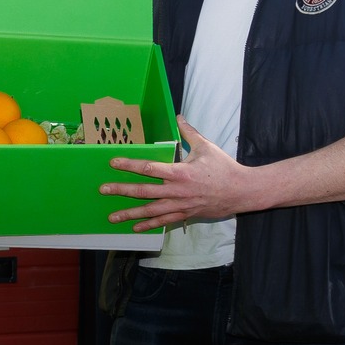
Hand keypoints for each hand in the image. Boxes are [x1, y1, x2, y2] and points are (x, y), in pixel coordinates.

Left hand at [101, 118, 264, 230]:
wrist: (242, 191)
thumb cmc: (224, 168)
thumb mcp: (206, 147)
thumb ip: (190, 133)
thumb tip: (179, 117)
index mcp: (180, 172)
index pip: (149, 168)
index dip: (129, 165)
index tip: (113, 163)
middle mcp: (176, 191)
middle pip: (143, 191)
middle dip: (121, 190)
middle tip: (103, 190)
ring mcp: (180, 205)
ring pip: (150, 211)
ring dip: (129, 214)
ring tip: (112, 217)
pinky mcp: (185, 214)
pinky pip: (164, 221)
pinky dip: (149, 225)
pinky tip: (135, 227)